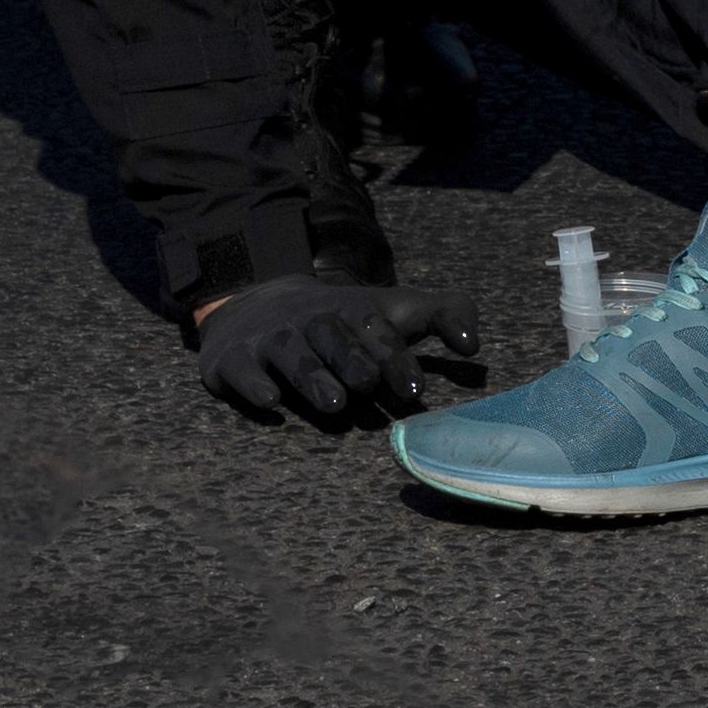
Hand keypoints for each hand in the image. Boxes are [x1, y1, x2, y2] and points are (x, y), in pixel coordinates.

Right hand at [193, 277, 475, 421]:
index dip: (396, 357)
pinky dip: (254, 384)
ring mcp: (270, 339)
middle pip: (334, 338)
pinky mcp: (232, 359)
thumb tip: (475, 346)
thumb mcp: (394, 308)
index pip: (377, 330)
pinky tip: (270, 400)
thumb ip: (443, 314)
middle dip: (354, 361)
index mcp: (353, 310)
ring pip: (292, 355)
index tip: (414, 389)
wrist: (257, 303)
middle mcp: (312, 322)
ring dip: (312, 377)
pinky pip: (241, 369)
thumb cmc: (343, 320)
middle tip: (370, 387)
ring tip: (333, 404)